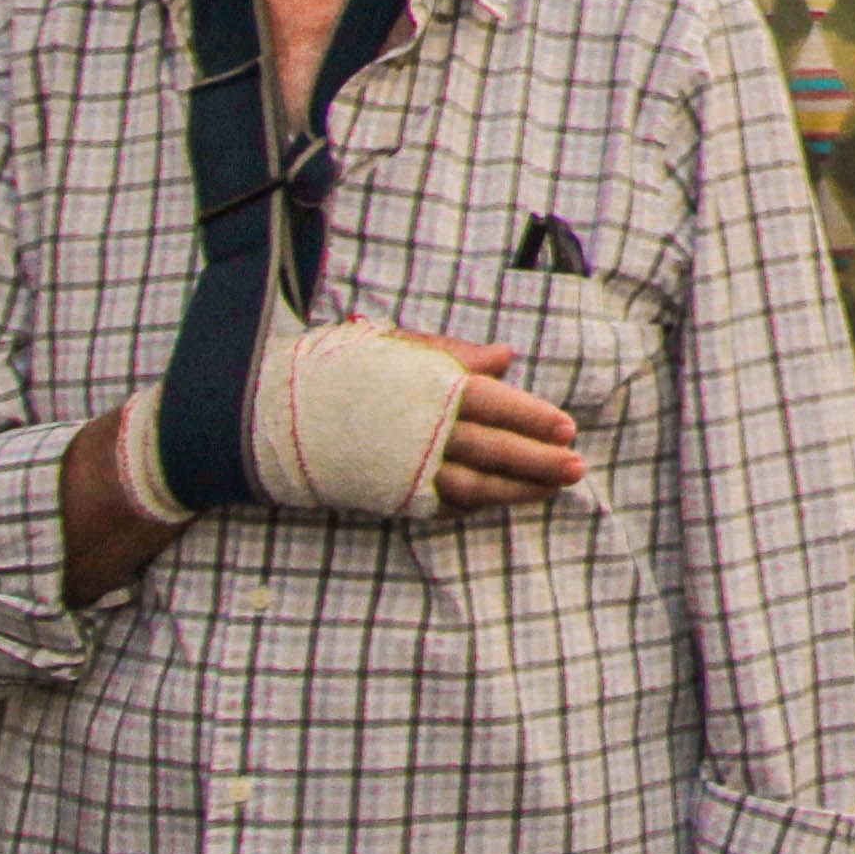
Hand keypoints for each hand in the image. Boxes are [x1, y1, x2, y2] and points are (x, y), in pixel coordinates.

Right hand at [360, 330, 583, 515]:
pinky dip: (477, 505)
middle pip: (493, 449)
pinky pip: (443, 505)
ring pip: (474, 486)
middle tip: (577, 466)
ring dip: (517, 490)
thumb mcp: (400, 347)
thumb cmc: (347, 371)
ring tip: (554, 489)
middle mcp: (423, 432)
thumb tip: (506, 358)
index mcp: (430, 390)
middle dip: (539, 460)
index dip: (533, 417)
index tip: (568, 428)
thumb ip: (456, 355)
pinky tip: (506, 498)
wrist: (277, 415)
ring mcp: (408, 468)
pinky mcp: (392, 494)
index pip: (494, 403)